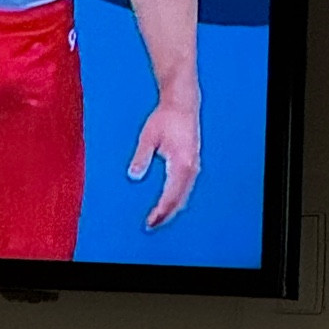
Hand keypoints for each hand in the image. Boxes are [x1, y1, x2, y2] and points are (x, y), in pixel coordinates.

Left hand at [127, 99, 200, 227]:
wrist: (183, 104)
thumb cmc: (165, 118)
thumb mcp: (148, 137)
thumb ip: (141, 157)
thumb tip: (133, 176)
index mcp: (181, 164)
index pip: (171, 196)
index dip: (161, 211)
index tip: (150, 222)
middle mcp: (191, 168)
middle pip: (180, 200)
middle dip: (166, 214)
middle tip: (151, 225)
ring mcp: (194, 167)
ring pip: (184, 195)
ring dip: (172, 208)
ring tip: (157, 218)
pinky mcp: (192, 164)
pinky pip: (185, 187)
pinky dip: (177, 198)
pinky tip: (167, 202)